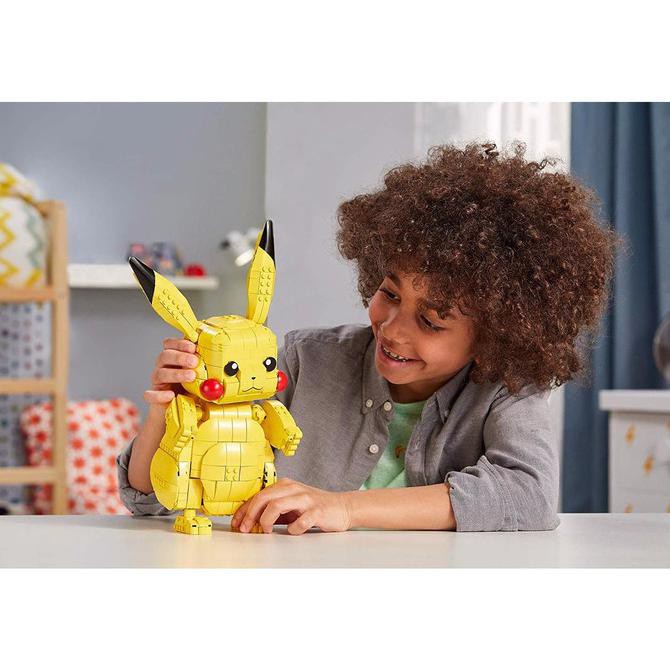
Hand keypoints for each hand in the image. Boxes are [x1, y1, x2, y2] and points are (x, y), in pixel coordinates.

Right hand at [144, 337, 198, 406]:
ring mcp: (158, 382)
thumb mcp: (200, 375)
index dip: (179, 343)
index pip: (170, 344)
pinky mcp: (155, 397)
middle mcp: (163, 367)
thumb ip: (204, 365)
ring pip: (160, 373)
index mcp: (173, 359)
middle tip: (194, 362)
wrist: (179, 411)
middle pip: (165, 356)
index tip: (192, 347)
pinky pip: (151, 395)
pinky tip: (170, 395)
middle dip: (180, 357)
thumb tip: (218, 357)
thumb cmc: (191, 390)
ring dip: (176, 374)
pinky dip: (160, 395)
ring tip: (191, 377)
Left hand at [231, 478, 352, 534]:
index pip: (258, 495)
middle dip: (250, 514)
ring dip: (266, 521)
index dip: (244, 510)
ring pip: (277, 506)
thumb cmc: (313, 507)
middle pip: (264, 497)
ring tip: (265, 531)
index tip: (236, 523)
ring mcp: (305, 499)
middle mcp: (293, 489)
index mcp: (285, 485)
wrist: (342, 507)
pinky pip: (300, 521)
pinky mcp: (317, 511)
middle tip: (245, 529)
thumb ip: (272, 510)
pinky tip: (293, 532)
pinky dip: (293, 529)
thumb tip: (249, 521)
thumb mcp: (290, 504)